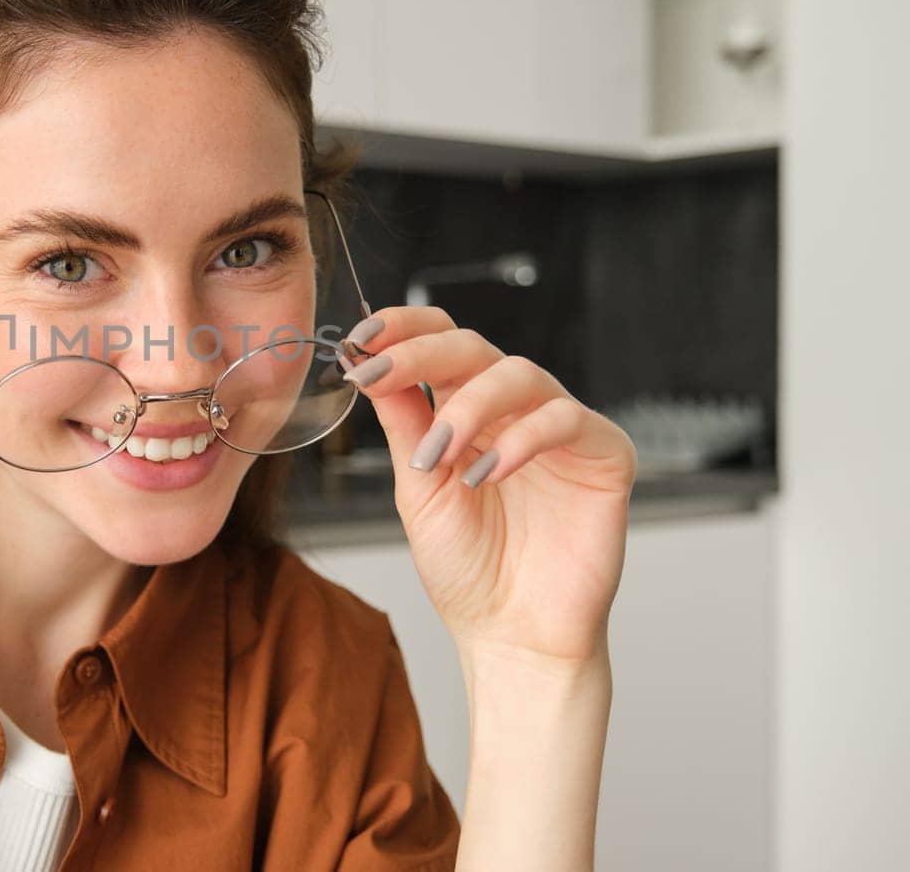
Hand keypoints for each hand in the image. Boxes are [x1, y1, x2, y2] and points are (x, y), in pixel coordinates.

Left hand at [337, 307, 636, 667]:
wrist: (512, 634)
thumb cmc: (467, 567)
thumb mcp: (418, 488)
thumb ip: (404, 424)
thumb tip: (369, 364)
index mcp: (465, 412)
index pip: (439, 344)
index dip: (402, 329)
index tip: (359, 339)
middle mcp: (512, 411)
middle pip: (473, 347)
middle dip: (421, 353)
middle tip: (380, 373)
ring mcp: (559, 429)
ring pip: (519, 374)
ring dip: (468, 406)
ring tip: (439, 453)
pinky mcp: (603, 454)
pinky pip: (566, 419)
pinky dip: (522, 439)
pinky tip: (489, 474)